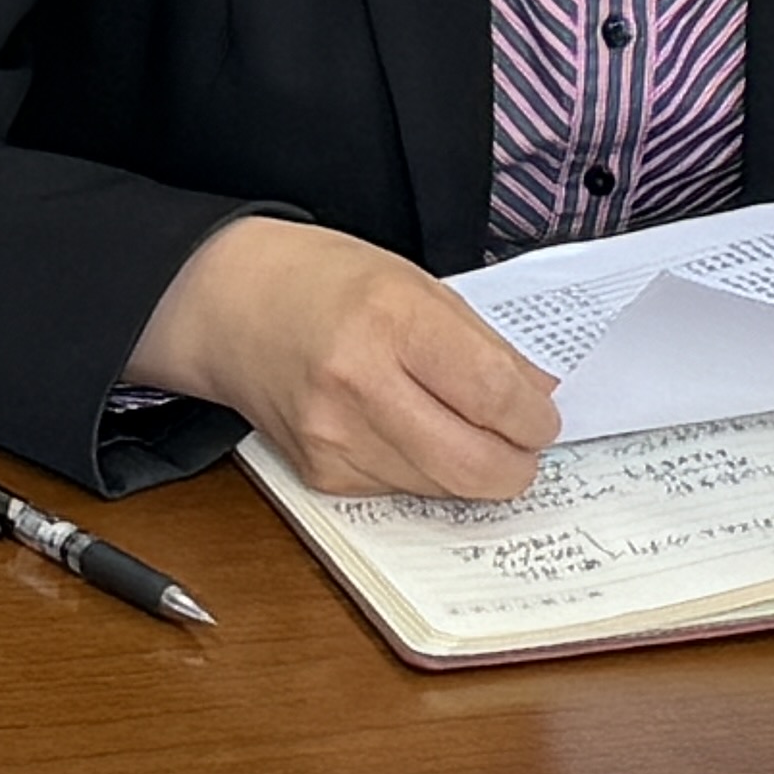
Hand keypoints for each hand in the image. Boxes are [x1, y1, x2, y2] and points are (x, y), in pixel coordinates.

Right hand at [122, 216, 561, 499]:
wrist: (230, 305)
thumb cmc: (325, 283)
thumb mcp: (416, 284)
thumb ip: (482, 346)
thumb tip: (539, 400)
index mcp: (391, 318)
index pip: (493, 394)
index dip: (535, 418)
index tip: (543, 418)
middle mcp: (359, 383)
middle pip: (474, 463)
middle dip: (516, 464)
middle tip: (524, 445)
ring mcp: (335, 437)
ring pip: (443, 487)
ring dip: (471, 469)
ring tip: (466, 430)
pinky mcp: (320, 475)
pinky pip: (401, 491)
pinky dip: (424, 471)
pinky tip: (409, 432)